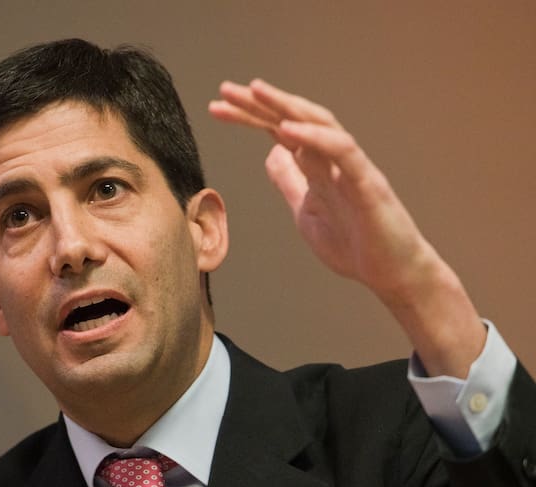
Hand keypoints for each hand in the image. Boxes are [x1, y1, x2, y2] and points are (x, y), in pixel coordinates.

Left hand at [209, 79, 484, 376]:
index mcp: (316, 165)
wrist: (392, 275)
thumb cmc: (354, 244)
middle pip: (294, 119)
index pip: (278, 130)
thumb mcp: (306, 211)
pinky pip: (343, 151)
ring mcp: (351, 168)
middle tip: (225, 90)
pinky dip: (315, 138)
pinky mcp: (368, 184)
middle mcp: (333, 159)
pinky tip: (286, 129)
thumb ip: (290, 181)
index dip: (249, 116)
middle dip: (259, 103)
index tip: (216, 107)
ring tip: (255, 91)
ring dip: (286, 106)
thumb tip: (271, 153)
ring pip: (320, 124)